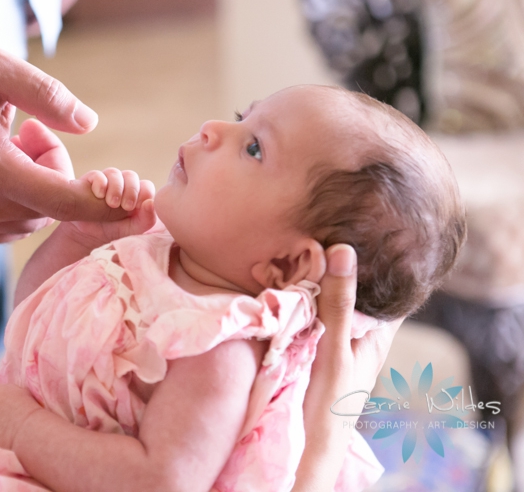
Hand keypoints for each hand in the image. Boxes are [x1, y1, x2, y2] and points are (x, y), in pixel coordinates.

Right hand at [0, 48, 127, 242]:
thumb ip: (49, 95)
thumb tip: (90, 124)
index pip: (67, 202)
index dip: (106, 200)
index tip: (133, 192)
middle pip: (53, 206)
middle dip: (54, 171)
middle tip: (30, 131)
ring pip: (34, 217)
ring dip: (35, 186)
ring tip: (7, 144)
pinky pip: (11, 224)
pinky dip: (15, 199)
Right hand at [58, 168, 156, 247]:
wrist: (87, 235)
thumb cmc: (113, 230)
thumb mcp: (132, 229)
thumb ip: (146, 219)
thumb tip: (150, 203)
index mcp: (136, 194)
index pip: (145, 186)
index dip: (144, 193)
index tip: (138, 207)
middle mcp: (122, 185)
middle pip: (131, 176)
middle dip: (131, 190)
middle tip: (126, 207)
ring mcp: (106, 181)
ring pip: (114, 173)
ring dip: (116, 188)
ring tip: (112, 204)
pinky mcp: (91, 181)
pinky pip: (97, 175)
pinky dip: (100, 184)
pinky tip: (99, 195)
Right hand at [293, 244, 401, 490]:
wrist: (302, 448)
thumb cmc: (329, 405)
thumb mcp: (336, 350)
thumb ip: (339, 304)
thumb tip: (344, 250)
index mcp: (376, 335)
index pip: (390, 289)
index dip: (385, 260)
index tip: (372, 227)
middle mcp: (356, 335)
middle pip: (354, 290)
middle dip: (340, 263)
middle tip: (326, 224)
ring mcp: (330, 341)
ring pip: (326, 300)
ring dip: (315, 278)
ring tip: (302, 241)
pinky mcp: (306, 346)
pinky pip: (305, 313)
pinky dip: (297, 296)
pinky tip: (282, 277)